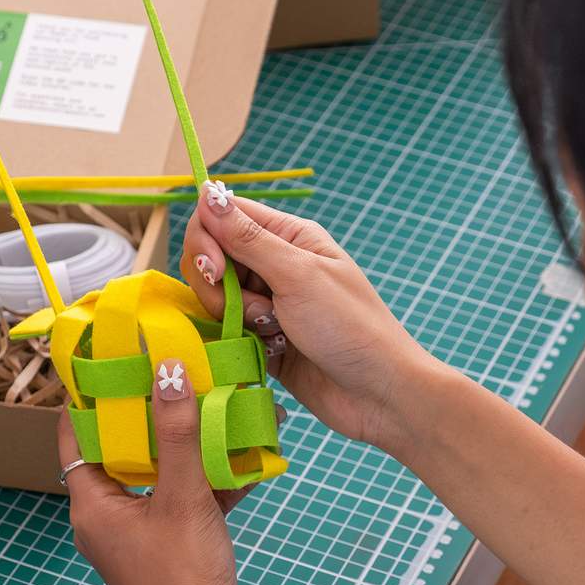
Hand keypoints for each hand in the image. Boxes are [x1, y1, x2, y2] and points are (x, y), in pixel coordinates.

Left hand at [58, 363, 306, 584]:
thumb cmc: (184, 579)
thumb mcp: (183, 496)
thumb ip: (176, 433)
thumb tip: (166, 370)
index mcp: (92, 506)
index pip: (75, 436)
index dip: (89, 396)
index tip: (112, 358)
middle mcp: (106, 519)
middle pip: (120, 450)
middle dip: (149, 413)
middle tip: (172, 373)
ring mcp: (137, 536)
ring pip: (156, 474)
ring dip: (184, 445)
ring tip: (212, 406)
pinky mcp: (166, 549)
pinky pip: (180, 500)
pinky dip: (205, 480)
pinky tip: (242, 456)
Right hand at [182, 183, 441, 452]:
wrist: (379, 394)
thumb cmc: (351, 327)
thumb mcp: (298, 274)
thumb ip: (248, 238)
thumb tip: (207, 191)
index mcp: (290, 236)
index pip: (223, 216)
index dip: (206, 238)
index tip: (214, 269)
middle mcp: (276, 265)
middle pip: (211, 258)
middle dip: (217, 286)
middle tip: (255, 310)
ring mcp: (268, 304)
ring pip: (215, 298)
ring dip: (234, 317)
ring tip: (271, 332)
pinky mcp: (261, 340)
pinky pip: (226, 332)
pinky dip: (238, 342)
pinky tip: (270, 351)